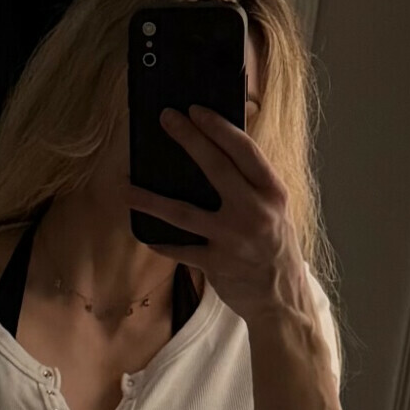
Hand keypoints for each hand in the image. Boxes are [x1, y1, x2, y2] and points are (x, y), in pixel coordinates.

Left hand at [119, 105, 313, 327]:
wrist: (282, 299)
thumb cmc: (275, 247)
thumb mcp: (276, 209)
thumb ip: (253, 182)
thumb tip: (223, 146)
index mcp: (272, 192)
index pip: (244, 150)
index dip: (218, 127)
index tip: (195, 110)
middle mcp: (254, 211)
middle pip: (215, 168)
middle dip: (188, 139)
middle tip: (165, 119)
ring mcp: (233, 238)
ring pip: (184, 213)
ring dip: (151, 200)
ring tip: (127, 188)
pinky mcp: (216, 264)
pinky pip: (180, 249)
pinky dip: (161, 242)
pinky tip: (143, 232)